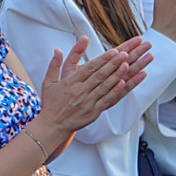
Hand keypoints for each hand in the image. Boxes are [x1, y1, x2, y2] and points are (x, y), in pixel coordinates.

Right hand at [36, 36, 151, 134]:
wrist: (53, 125)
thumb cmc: (51, 103)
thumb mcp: (48, 82)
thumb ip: (54, 65)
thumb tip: (57, 50)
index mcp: (70, 82)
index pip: (89, 68)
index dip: (103, 59)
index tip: (113, 51)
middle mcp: (80, 91)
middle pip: (100, 75)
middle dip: (113, 63)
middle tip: (124, 54)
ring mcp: (88, 102)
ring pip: (105, 86)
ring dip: (117, 75)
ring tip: (127, 65)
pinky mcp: (93, 112)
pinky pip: (106, 100)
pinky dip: (115, 91)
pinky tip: (123, 83)